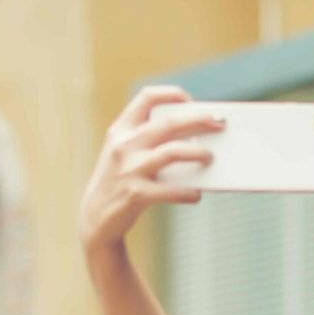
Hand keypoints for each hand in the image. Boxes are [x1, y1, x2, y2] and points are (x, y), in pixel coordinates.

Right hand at [80, 86, 224, 258]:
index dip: (171, 95)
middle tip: (218, 123)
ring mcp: (129, 170)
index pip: (146, 98)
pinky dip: (187, 192)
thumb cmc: (118, 183)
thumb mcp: (124, 155)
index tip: (190, 99)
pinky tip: (196, 195)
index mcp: (120, 130)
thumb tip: (193, 135)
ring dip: (197, 152)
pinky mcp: (135, 195)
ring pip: (172, 152)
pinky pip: (170, 190)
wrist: (95, 220)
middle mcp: (123, 146)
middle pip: (169, 123)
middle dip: (198, 119)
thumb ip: (148, 141)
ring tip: (210, 156)